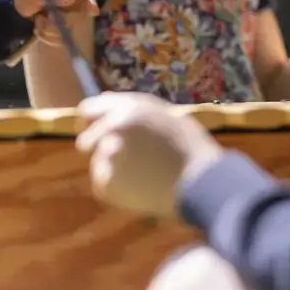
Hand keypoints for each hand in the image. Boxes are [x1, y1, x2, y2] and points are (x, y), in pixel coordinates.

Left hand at [10, 0, 97, 44]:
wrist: (6, 10)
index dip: (88, 1)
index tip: (93, 11)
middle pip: (76, 13)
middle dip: (60, 20)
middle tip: (43, 19)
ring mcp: (61, 12)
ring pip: (67, 27)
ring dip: (50, 29)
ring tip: (37, 23)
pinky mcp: (56, 25)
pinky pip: (59, 36)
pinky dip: (47, 36)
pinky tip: (37, 29)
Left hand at [76, 92, 224, 218]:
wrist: (201, 182)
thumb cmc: (189, 146)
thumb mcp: (163, 113)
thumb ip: (131, 107)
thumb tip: (103, 100)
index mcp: (126, 108)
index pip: (88, 110)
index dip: (90, 121)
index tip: (92, 130)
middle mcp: (111, 128)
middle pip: (87, 140)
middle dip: (97, 147)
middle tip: (122, 160)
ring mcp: (106, 157)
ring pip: (98, 164)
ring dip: (113, 169)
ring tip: (144, 176)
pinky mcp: (106, 184)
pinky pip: (103, 185)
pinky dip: (116, 189)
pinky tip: (140, 189)